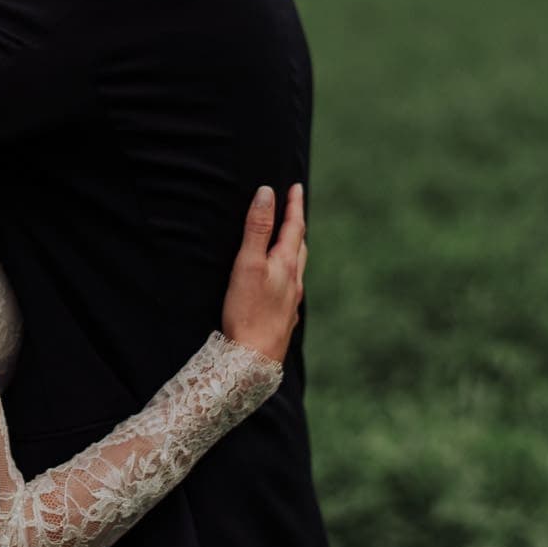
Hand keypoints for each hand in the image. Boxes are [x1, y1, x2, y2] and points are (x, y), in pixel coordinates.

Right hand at [221, 184, 306, 362]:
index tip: (296, 187)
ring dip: (295, 251)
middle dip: (297, 226)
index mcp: (285, 264)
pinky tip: (282, 285)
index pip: (294, 226)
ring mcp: (291, 302)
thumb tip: (267, 193)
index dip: (294, 205)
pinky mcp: (284, 319)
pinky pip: (291, 289)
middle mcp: (294, 281)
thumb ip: (257, 228)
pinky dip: (289, 276)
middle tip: (295, 211)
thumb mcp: (248, 263)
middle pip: (300, 247)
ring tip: (290, 244)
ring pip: (297, 269)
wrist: (254, 359)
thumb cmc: (247, 311)